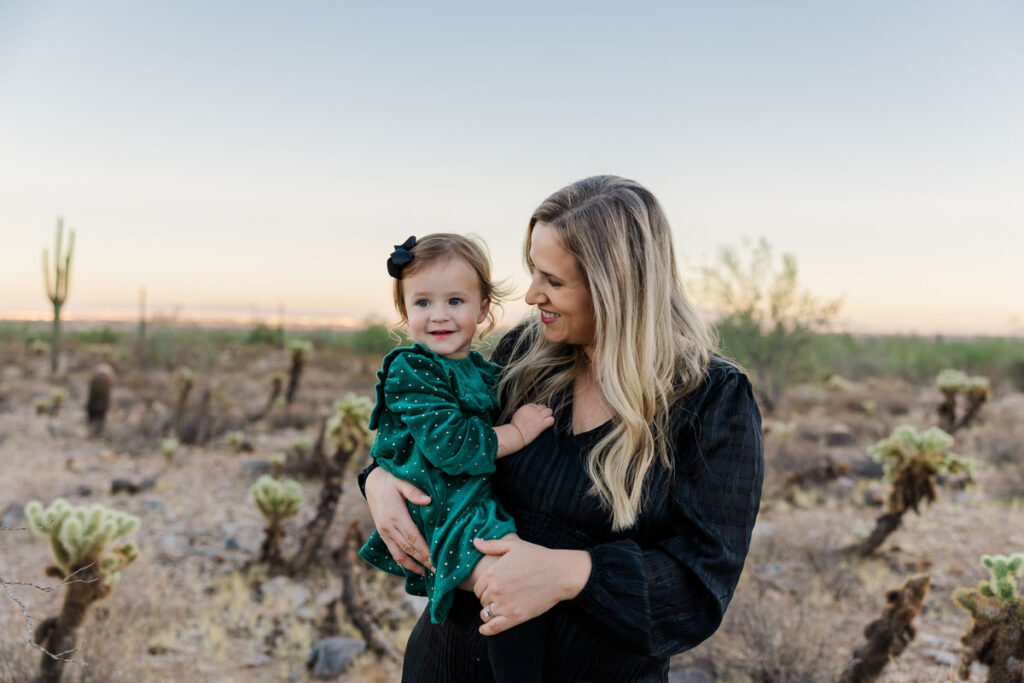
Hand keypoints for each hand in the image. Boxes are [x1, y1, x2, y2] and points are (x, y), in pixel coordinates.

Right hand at [364, 467, 434, 573]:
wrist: (372, 483)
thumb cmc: (391, 479)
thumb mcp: (402, 481)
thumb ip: (414, 491)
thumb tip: (428, 501)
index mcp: (395, 515)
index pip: (413, 538)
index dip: (425, 551)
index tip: (437, 560)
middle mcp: (388, 527)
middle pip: (408, 549)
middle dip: (423, 561)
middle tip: (438, 571)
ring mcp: (384, 532)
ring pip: (399, 554)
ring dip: (413, 565)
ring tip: (427, 573)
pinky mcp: (383, 534)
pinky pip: (393, 552)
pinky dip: (403, 562)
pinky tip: (413, 567)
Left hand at [472, 536, 590, 635]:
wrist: (560, 573)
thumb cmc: (539, 557)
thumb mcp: (514, 546)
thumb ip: (492, 545)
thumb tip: (475, 542)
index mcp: (493, 572)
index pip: (478, 586)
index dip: (484, 587)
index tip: (492, 587)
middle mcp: (496, 589)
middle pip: (482, 599)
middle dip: (487, 598)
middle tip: (499, 595)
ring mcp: (505, 604)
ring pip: (486, 613)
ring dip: (489, 611)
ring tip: (497, 608)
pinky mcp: (516, 617)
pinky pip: (494, 627)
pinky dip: (487, 629)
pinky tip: (484, 629)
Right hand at [510, 403, 553, 443]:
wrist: (515, 435)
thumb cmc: (514, 427)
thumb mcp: (517, 414)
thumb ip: (525, 411)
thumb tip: (531, 411)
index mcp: (527, 407)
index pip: (536, 405)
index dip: (537, 410)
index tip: (535, 416)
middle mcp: (533, 411)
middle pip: (544, 407)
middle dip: (543, 412)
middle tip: (541, 418)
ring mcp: (538, 417)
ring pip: (549, 411)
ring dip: (548, 416)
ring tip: (545, 421)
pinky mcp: (541, 424)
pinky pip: (551, 420)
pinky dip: (551, 422)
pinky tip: (547, 425)